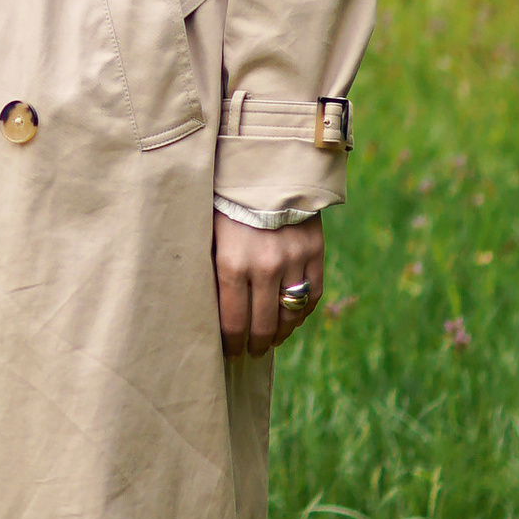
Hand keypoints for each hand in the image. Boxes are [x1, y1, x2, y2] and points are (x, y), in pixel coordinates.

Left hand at [215, 211, 325, 358]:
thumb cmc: (223, 201)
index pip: (233, 322)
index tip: (229, 352)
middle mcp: (264, 266)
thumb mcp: (206, 234)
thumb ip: (209, 270)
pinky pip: (312, 295)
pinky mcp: (314, 252)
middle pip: (263, 324)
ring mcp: (292, 260)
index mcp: (231, 263)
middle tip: (250, 351)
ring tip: (271, 340)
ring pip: (290, 314)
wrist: (263, 166)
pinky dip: (302, 313)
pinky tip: (292, 319)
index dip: (231, 344)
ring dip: (280, 333)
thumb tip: (204, 311)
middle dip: (255, 344)